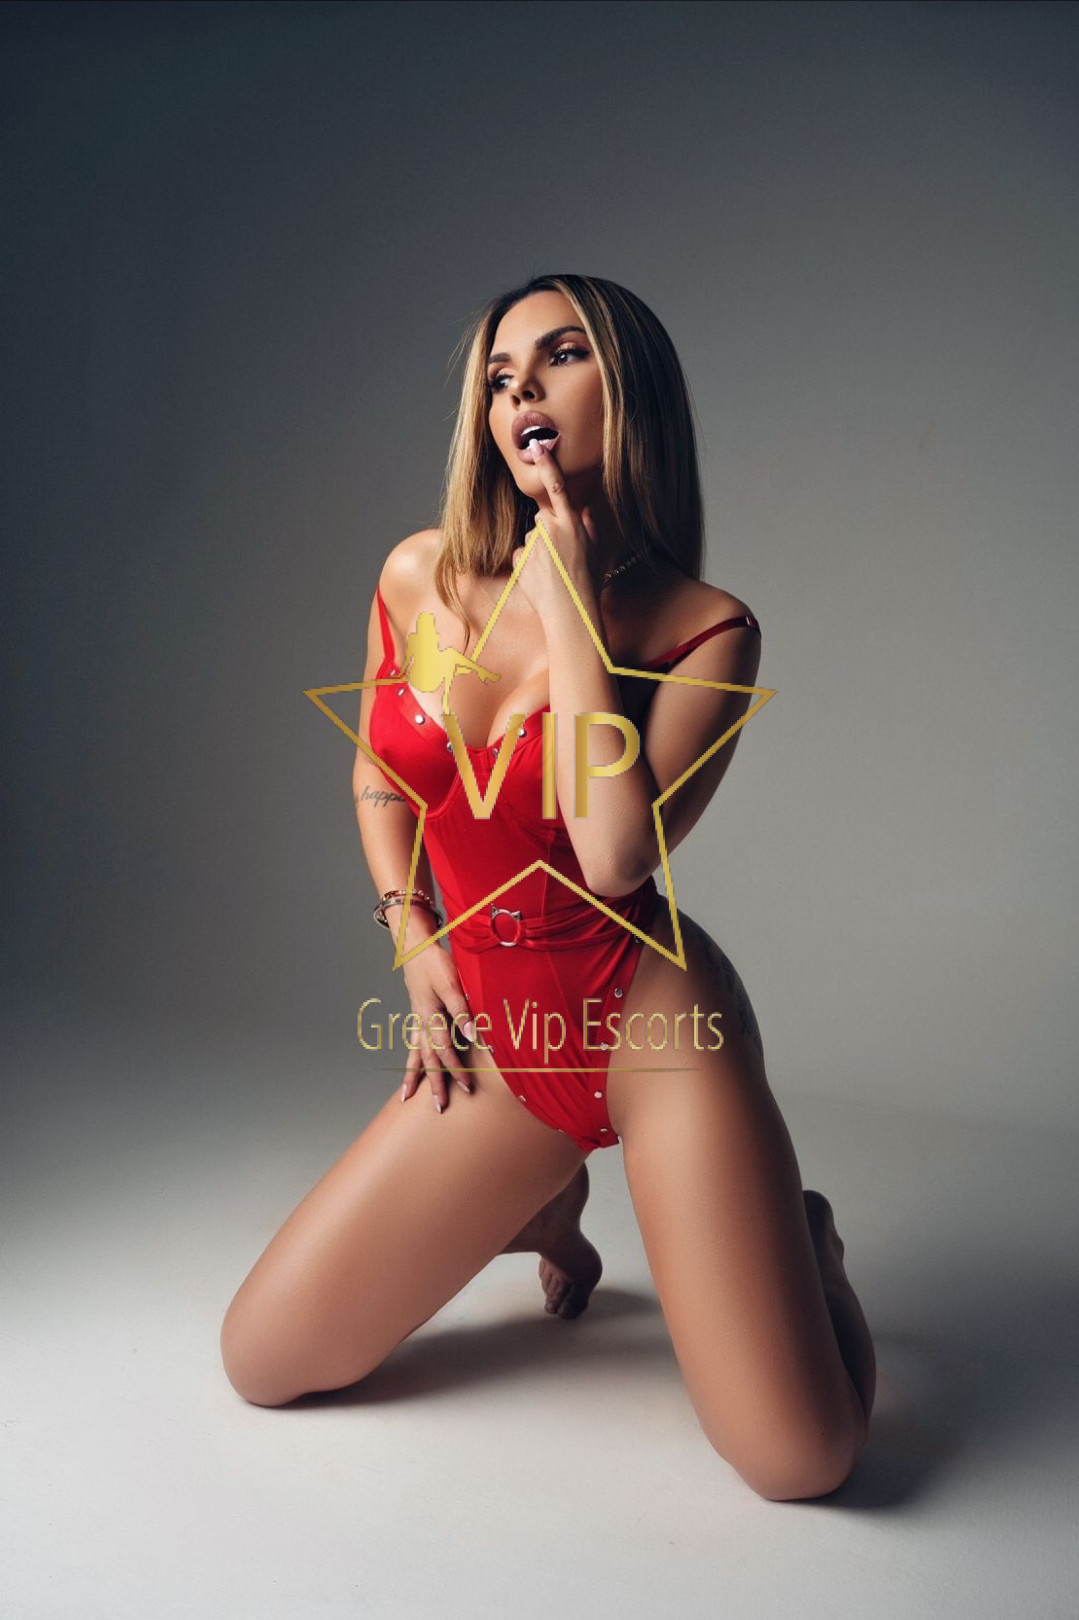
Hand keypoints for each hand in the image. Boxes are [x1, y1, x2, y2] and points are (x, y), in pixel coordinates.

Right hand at [399, 937, 476, 1112]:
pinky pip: (412, 1043)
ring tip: (407, 1098)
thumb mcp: (452, 983)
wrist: (415, 946)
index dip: (456, 1069)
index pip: (445, 1049)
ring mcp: (417, 1019)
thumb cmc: (436, 962)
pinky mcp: (417, 1015)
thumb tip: (474, 1036)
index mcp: (431, 1015)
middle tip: (439, 1107)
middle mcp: (421, 1021)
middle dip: (434, 1083)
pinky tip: (410, 1071)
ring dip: (414, 1076)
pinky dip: (411, 1060)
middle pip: (427, 1059)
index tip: (468, 1086)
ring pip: (415, 1054)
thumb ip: (463, 1011)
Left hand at [510, 439, 600, 618]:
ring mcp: (532, 545)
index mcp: (571, 524)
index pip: (557, 488)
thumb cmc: (588, 584)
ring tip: (553, 573)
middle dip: (549, 534)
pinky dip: (528, 565)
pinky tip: (541, 579)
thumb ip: (589, 526)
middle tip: (563, 558)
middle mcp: (550, 530)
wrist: (571, 613)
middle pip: (542, 520)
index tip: (537, 445)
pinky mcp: (519, 560)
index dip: (547, 464)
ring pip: (532, 540)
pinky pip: (522, 556)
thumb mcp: (596, 552)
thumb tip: (584, 510)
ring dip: (540, 552)